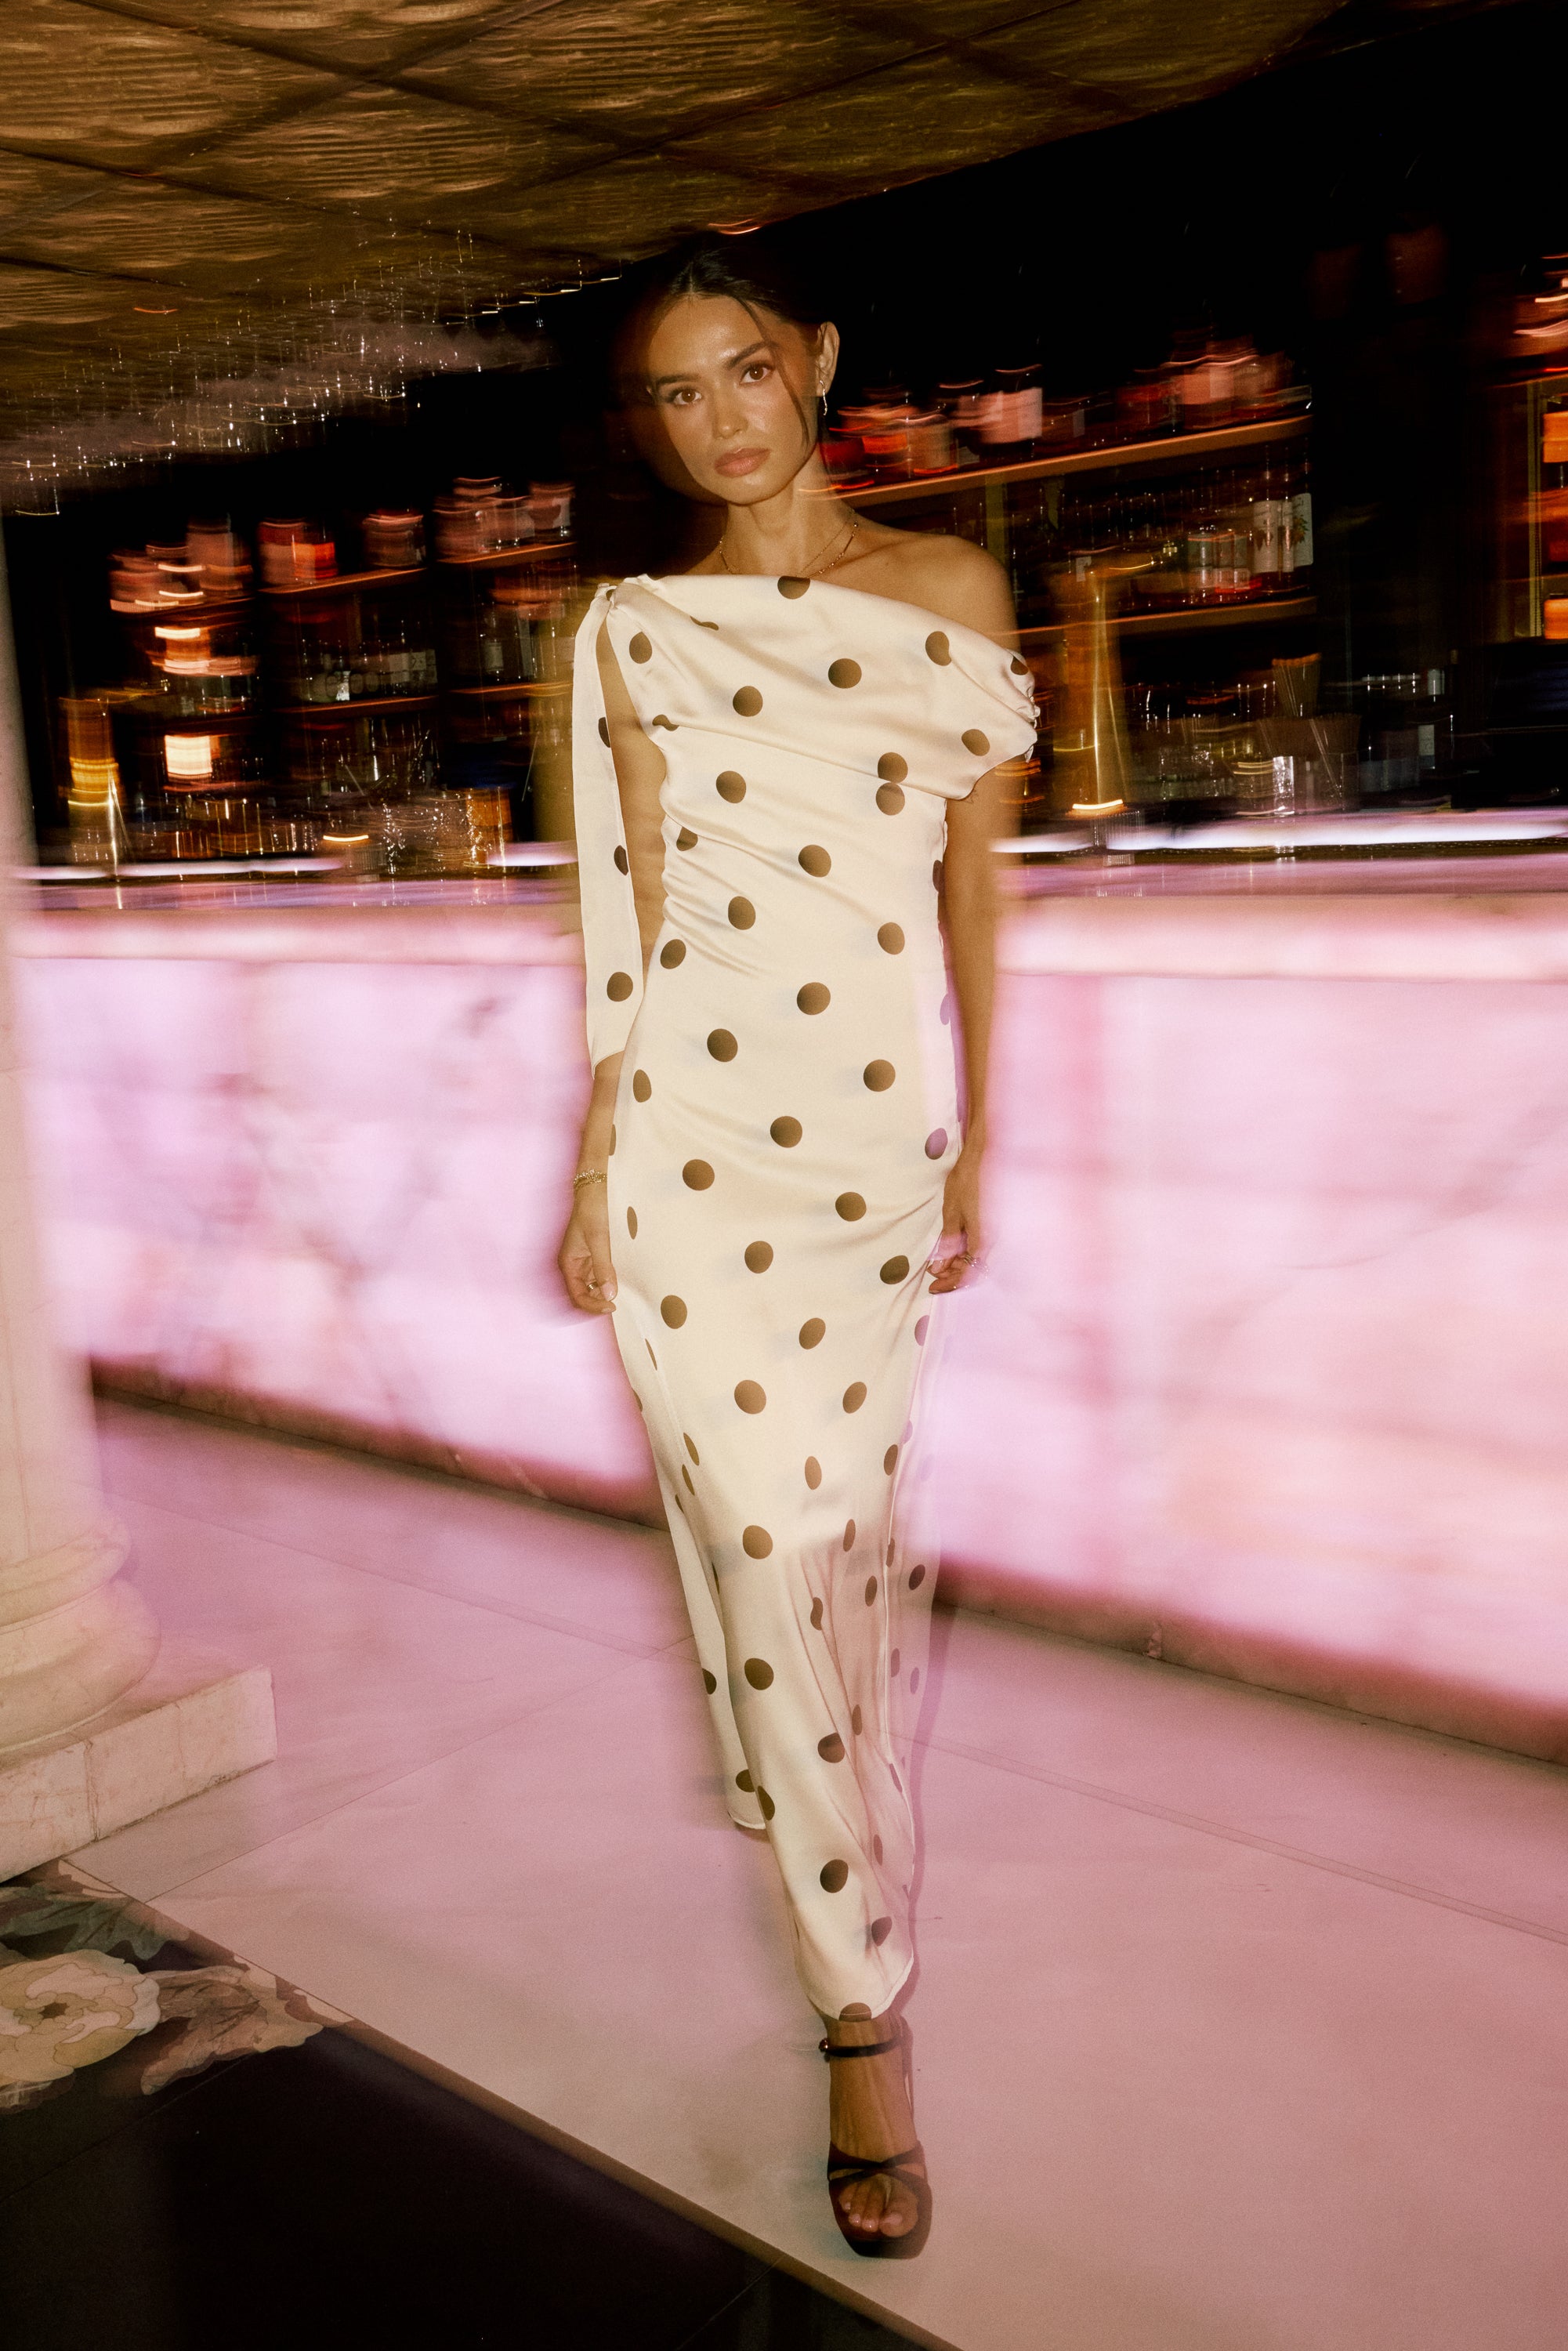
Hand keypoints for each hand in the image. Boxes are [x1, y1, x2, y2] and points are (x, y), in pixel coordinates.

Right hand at [558, 1185, 616, 1313]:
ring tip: (619, 1295)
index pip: (577, 1295)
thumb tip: (609, 1295)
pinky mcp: (593, 1254)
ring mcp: (583, 1260)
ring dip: (602, 1293)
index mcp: (568, 1262)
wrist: (596, 1188)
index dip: (592, 1306)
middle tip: (616, 1305)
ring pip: (591, 1287)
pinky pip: (598, 1275)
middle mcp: (573, 1264)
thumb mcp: (599, 1239)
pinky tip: (618, 1281)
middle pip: (582, 1294)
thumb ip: (603, 1268)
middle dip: (597, 1302)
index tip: (612, 1307)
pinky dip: (607, 1282)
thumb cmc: (593, 1209)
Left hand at [927, 1146, 983, 1293]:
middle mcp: (993, 1239)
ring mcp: (994, 1232)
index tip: (933, 1286)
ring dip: (958, 1264)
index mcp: (983, 1238)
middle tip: (933, 1275)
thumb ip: (947, 1242)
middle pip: (975, 1269)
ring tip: (939, 1262)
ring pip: (977, 1259)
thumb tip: (940, 1267)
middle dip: (953, 1275)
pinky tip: (952, 1249)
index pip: (968, 1273)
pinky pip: (979, 1247)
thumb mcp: (951, 1213)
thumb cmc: (966, 1181)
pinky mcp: (991, 1225)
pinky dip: (964, 1253)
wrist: (984, 1157)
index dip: (951, 1283)